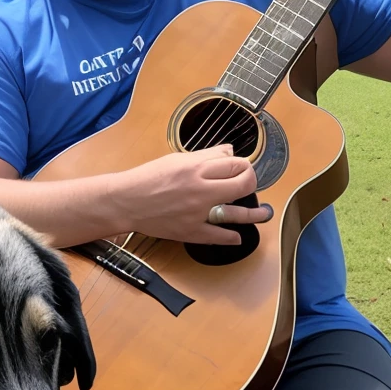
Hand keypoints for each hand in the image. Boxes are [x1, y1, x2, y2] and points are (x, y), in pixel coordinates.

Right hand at [111, 147, 271, 244]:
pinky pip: (219, 236)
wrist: (126, 201)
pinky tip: (238, 235)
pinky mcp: (191, 231)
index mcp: (196, 168)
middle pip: (242, 185)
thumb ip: (206, 155)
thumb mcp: (177, 159)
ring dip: (255, 214)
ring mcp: (198, 213)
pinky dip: (232, 237)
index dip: (243, 165)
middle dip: (251, 183)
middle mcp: (200, 190)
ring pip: (237, 213)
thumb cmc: (148, 178)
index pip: (234, 163)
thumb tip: (230, 152)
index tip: (241, 167)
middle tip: (250, 184)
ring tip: (264, 213)